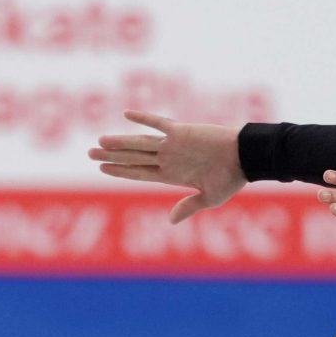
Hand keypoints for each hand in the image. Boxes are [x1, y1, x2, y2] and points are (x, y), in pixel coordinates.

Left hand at [89, 110, 245, 223]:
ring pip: (139, 143)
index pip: (139, 172)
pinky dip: (143, 118)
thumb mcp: (209, 198)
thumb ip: (188, 206)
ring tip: (98, 142)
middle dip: (111, 156)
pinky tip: (126, 114)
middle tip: (89, 154)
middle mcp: (168, 158)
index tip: (103, 169)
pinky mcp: (182, 131)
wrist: (246, 156)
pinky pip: (159, 122)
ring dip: (118, 142)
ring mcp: (173, 144)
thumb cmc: (231, 179)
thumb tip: (170, 222)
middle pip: (133, 157)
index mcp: (172, 175)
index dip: (120, 171)